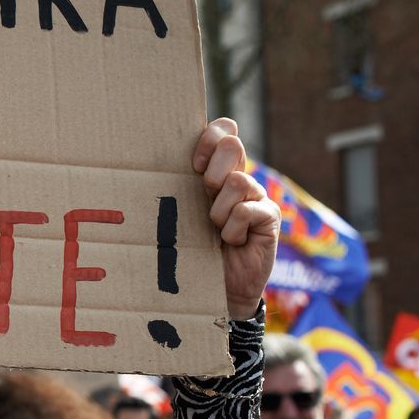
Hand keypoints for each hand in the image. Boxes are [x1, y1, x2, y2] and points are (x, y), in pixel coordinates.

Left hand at [192, 119, 278, 320]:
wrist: (214, 288)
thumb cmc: (189, 249)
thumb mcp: (180, 213)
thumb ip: (175, 187)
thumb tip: (148, 160)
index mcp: (215, 170)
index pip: (223, 131)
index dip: (210, 137)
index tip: (194, 163)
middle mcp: (238, 178)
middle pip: (232, 146)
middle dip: (213, 171)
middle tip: (205, 195)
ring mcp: (257, 197)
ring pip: (238, 181)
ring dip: (219, 210)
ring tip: (215, 230)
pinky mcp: (270, 218)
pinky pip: (248, 211)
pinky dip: (233, 229)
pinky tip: (232, 242)